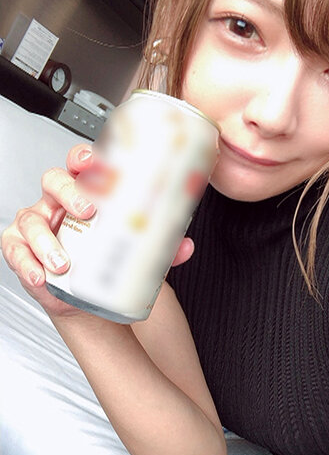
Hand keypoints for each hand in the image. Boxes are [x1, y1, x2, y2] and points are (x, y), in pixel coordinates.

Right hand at [1, 142, 193, 316]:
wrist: (86, 296)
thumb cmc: (105, 260)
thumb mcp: (134, 251)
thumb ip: (160, 248)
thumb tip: (184, 245)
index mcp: (84, 192)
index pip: (80, 164)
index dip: (82, 157)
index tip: (93, 162)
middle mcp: (58, 202)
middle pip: (54, 181)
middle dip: (68, 192)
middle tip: (87, 211)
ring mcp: (37, 224)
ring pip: (32, 220)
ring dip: (46, 240)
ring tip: (64, 262)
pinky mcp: (21, 249)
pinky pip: (17, 251)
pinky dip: (28, 263)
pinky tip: (42, 274)